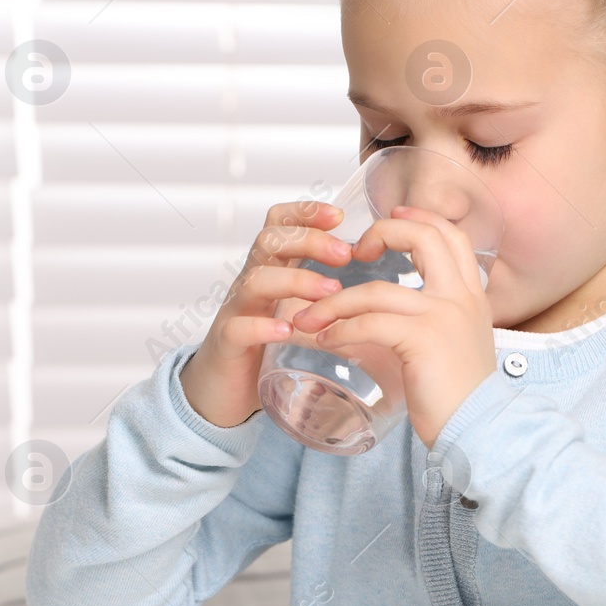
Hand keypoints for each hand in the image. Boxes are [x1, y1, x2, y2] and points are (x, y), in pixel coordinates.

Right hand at [179, 200, 349, 428]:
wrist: (223, 393)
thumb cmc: (267, 349)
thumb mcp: (298, 313)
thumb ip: (328, 298)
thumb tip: (381, 292)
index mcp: (270, 270)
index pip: (279, 224)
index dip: (305, 212)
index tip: (339, 216)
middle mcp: (250, 283)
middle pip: (268, 241)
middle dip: (308, 240)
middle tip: (345, 254)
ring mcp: (235, 312)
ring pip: (255, 280)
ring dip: (295, 280)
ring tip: (329, 292)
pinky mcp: (226, 345)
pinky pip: (238, 328)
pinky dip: (262, 326)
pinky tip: (286, 330)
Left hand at [288, 205, 496, 448]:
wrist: (480, 429)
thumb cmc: (460, 395)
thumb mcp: (456, 344)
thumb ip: (435, 320)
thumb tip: (398, 315)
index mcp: (471, 295)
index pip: (451, 236)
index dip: (420, 219)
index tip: (392, 218)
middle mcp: (462, 298)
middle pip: (423, 238)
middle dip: (382, 234)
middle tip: (355, 251)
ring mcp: (444, 316)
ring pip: (377, 291)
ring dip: (335, 303)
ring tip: (310, 318)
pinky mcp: (423, 340)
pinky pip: (369, 323)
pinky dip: (341, 329)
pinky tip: (326, 340)